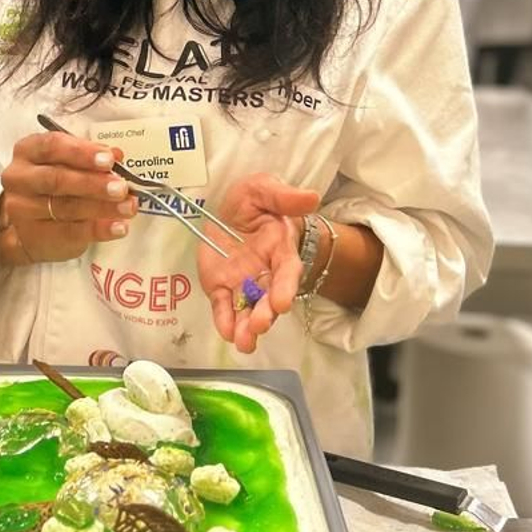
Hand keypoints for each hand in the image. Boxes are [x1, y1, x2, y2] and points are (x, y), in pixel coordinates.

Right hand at [0, 129, 137, 266]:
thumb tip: (117, 155)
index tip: (109, 159)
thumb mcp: (66, 164)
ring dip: (102, 207)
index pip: (52, 146)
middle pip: (56, 179)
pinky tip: (119, 227)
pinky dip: (99, 230)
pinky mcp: (35, 236)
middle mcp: (19, 178)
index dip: (82, 152)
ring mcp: (23, 209)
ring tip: (128, 207)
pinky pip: (71, 233)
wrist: (27, 225)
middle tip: (121, 187)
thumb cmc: (51, 184)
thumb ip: (89, 157)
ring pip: (65, 207)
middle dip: (93, 183)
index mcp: (27, 151)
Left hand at [202, 174, 318, 352]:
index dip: (285, 287)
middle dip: (265, 314)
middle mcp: (265, 272)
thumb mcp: (263, 190)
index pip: (286, 271)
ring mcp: (243, 283)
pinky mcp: (221, 288)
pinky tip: (227, 333)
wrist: (230, 213)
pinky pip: (223, 308)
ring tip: (244, 342)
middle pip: (269, 298)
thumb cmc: (253, 203)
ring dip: (247, 327)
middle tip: (259, 326)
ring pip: (248, 309)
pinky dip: (225, 322)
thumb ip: (283, 196)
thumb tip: (311, 197)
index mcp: (279, 249)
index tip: (282, 303)